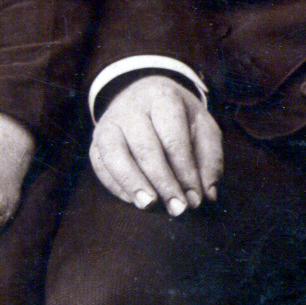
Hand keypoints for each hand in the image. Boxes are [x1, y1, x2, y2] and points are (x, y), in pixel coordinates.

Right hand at [89, 76, 222, 214]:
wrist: (144, 95)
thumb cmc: (179, 118)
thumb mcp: (203, 127)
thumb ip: (210, 159)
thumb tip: (207, 194)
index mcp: (162, 98)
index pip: (173, 139)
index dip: (185, 172)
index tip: (196, 199)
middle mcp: (131, 107)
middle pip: (145, 147)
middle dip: (162, 181)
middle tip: (177, 208)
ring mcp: (108, 123)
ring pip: (114, 154)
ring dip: (132, 183)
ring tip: (148, 205)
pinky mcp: (96, 140)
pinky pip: (100, 165)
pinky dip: (115, 185)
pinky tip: (133, 200)